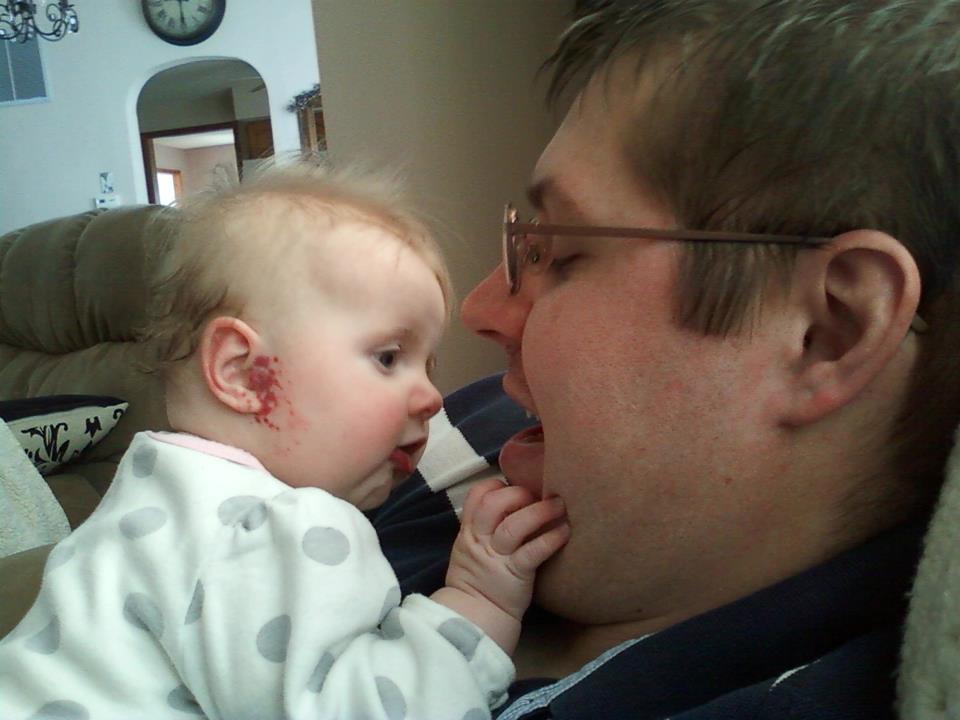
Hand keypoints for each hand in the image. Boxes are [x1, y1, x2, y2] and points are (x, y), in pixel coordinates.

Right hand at [447, 479, 569, 621]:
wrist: (476, 619)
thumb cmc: (478, 583)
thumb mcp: (470, 551)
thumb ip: (483, 529)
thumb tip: (510, 507)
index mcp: (469, 532)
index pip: (476, 496)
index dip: (496, 486)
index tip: (512, 486)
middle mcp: (480, 540)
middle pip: (493, 504)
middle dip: (518, 494)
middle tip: (538, 495)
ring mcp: (497, 557)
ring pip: (514, 526)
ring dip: (539, 512)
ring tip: (559, 506)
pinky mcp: (515, 574)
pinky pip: (533, 552)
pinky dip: (550, 539)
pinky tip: (564, 532)